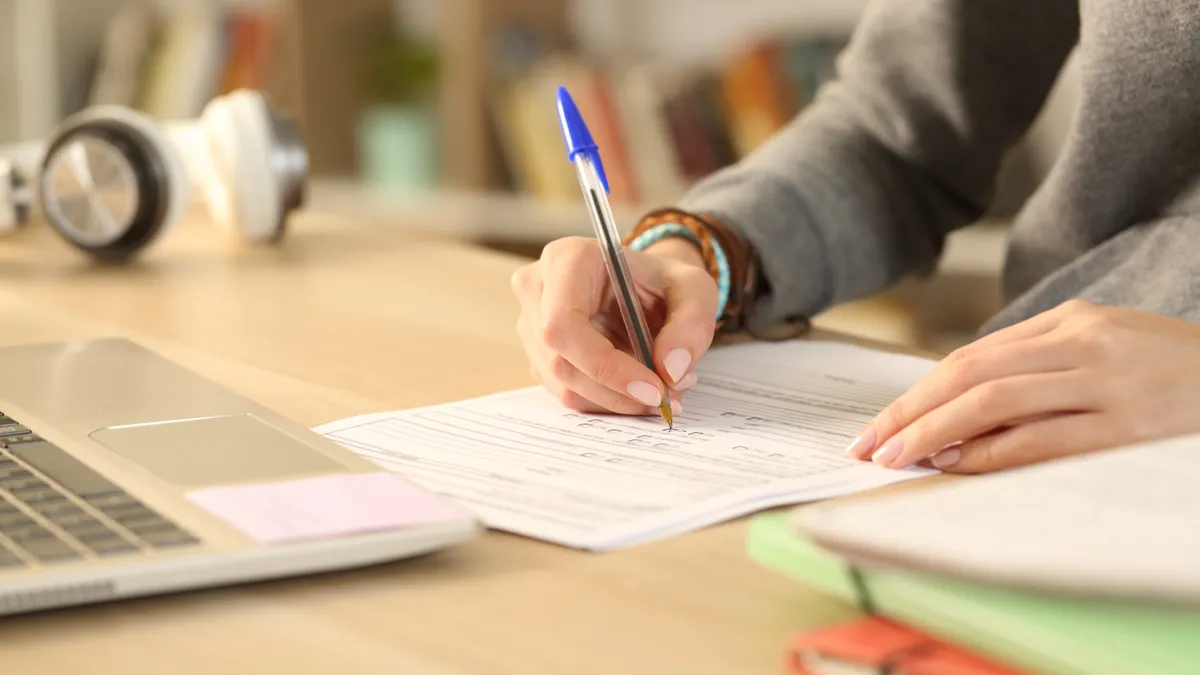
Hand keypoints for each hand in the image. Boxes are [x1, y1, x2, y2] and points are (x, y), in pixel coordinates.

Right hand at [511, 235, 717, 414]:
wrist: (647, 286)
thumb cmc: (664, 281)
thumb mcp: (695, 291)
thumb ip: (691, 325)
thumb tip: (671, 370)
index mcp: (568, 259)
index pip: (564, 324)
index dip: (605, 365)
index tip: (654, 388)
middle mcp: (537, 288)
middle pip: (562, 361)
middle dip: (618, 391)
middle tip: (669, 398)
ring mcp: (532, 324)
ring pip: (565, 385)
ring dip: (618, 401)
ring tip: (664, 390)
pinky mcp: (539, 354)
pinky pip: (569, 393)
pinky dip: (609, 402)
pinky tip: (639, 389)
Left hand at [846, 299, 1199, 472]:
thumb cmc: (1176, 379)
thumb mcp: (1107, 353)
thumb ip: (1039, 371)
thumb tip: (958, 421)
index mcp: (1073, 322)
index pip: (971, 357)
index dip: (916, 394)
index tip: (878, 426)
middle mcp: (1084, 343)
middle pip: (971, 374)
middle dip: (910, 412)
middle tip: (868, 446)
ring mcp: (1108, 382)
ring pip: (996, 400)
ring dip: (936, 432)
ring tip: (897, 458)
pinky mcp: (1130, 425)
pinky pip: (1042, 437)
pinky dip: (992, 452)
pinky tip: (956, 465)